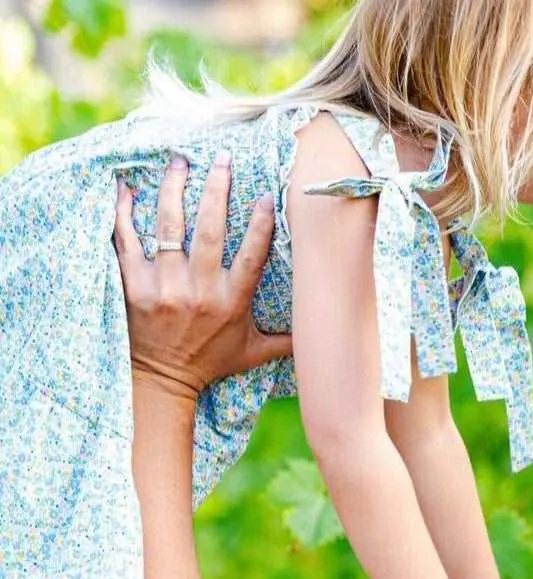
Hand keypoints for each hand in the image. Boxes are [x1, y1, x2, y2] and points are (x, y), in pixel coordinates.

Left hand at [112, 153, 292, 399]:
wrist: (163, 379)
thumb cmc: (211, 362)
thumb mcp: (253, 353)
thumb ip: (285, 340)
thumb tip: (321, 332)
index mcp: (231, 302)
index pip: (251, 256)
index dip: (260, 224)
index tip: (265, 195)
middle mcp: (200, 291)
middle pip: (210, 230)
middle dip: (216, 189)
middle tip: (221, 159)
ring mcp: (166, 286)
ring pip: (170, 226)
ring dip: (174, 189)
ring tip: (179, 162)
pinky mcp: (136, 286)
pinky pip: (128, 240)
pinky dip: (125, 212)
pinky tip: (127, 188)